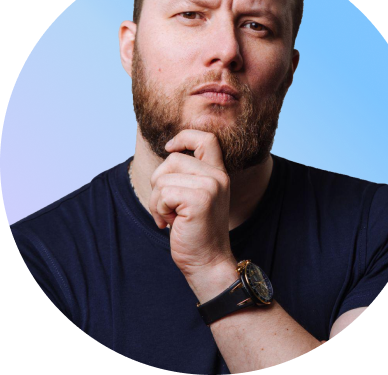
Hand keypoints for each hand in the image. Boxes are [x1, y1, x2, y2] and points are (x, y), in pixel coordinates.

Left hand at [149, 130, 233, 278]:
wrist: (208, 262)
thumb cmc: (196, 231)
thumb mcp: (196, 197)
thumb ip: (188, 175)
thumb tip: (168, 151)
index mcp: (218, 174)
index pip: (206, 138)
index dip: (184, 136)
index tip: (170, 147)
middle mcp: (217, 176)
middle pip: (172, 159)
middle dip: (160, 183)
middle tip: (168, 207)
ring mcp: (210, 186)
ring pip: (163, 178)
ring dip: (157, 201)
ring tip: (171, 217)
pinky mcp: (199, 200)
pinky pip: (162, 194)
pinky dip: (158, 210)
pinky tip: (170, 224)